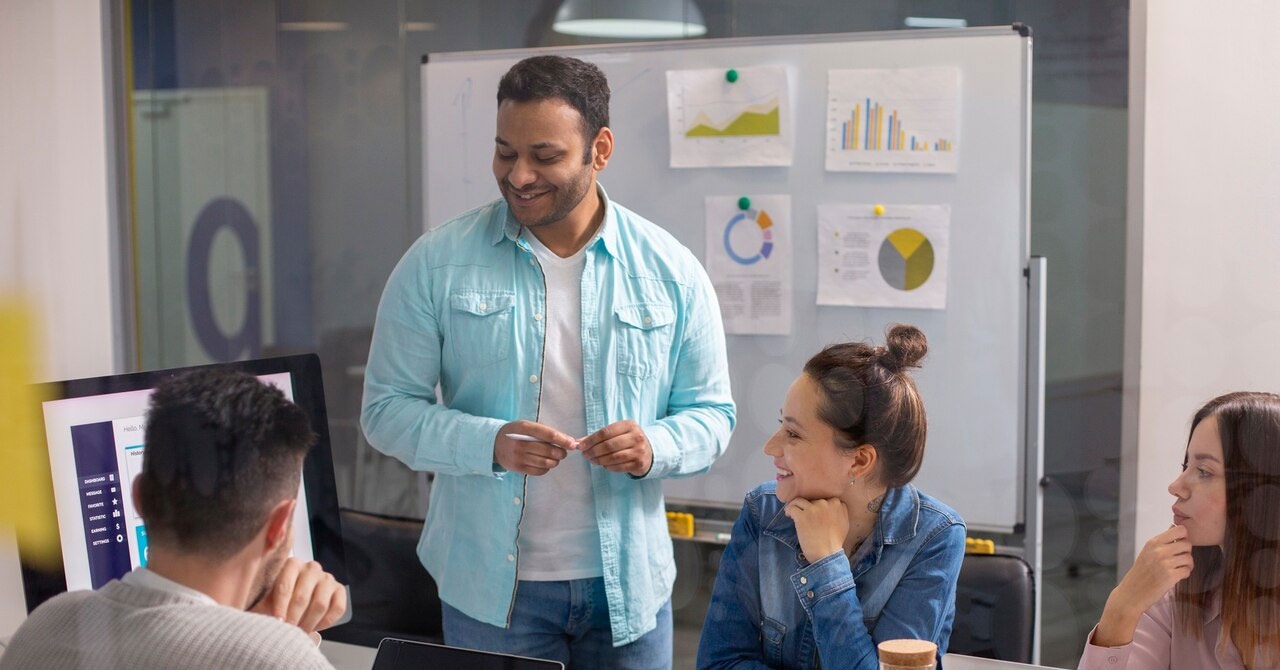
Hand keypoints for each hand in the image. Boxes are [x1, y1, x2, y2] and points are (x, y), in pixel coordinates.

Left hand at [250, 558, 347, 635]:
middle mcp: (311, 567)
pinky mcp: (339, 590)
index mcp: (291, 564)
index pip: (285, 586)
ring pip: (320, 604)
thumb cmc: (273, 602)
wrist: (290, 605)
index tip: (277, 622)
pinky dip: (325, 622)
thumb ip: (258, 598)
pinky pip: (337, 608)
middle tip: (287, 631)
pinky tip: (315, 627)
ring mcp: (327, 578)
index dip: (280, 607)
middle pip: (302, 597)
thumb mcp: (262, 597)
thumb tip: (253, 612)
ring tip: (299, 632)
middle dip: (293, 618)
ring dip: (308, 623)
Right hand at [493, 420, 577, 475]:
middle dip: (561, 452)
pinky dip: (546, 468)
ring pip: (546, 462)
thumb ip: (546, 431)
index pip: (549, 435)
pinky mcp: (518, 467)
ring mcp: (518, 456)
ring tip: (555, 458)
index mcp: (525, 428)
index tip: (573, 444)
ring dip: (555, 461)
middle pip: (549, 451)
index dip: (563, 440)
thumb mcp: (527, 426)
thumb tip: (568, 441)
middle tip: (563, 452)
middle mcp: (521, 443)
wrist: (494, 443)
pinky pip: (539, 471)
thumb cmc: (517, 433)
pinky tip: (545, 463)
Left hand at [580, 420, 652, 476]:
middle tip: (585, 455)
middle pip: (609, 445)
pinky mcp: (639, 463)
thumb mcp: (617, 433)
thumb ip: (598, 437)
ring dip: (599, 460)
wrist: (649, 452)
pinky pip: (618, 467)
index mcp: (629, 425)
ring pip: (613, 457)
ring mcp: (639, 451)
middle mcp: (636, 436)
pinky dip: (608, 467)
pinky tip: (603, 465)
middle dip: (593, 451)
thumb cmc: (628, 441)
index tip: (581, 446)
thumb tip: (578, 442)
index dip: (591, 440)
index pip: (606, 432)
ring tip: (592, 460)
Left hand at [784, 497, 848, 562]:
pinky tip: (788, 515)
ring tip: (792, 512)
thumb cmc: (835, 543)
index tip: (815, 513)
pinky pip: (792, 507)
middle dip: (808, 508)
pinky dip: (789, 510)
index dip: (819, 507)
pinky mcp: (802, 516)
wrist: (827, 554)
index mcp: (838, 505)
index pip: (826, 499)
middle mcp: (826, 504)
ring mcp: (813, 509)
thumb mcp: (844, 524)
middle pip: (813, 501)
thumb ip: (840, 512)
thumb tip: (832, 508)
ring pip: (800, 501)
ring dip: (795, 506)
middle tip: (805, 517)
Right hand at [1094, 525, 1192, 645]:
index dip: (1184, 537)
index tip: (1179, 545)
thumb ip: (1162, 541)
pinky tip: (1176, 577)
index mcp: (1153, 542)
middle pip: (1187, 544)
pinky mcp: (1170, 576)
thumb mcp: (1147, 552)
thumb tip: (1174, 527)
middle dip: (1186, 553)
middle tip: (1179, 560)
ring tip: (1177, 569)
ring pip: (1189, 558)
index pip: (1180, 530)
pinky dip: (1184, 574)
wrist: (1131, 594)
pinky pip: (1187, 571)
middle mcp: (1158, 550)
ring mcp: (1164, 563)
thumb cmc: (1141, 573)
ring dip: (1187, 565)